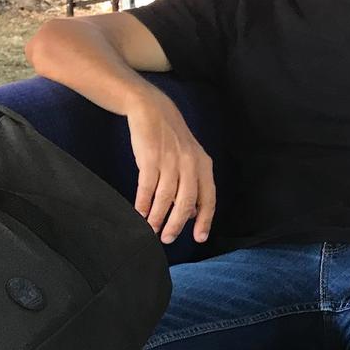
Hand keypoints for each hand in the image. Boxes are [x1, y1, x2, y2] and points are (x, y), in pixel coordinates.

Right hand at [124, 88, 215, 243]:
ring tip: (150, 229)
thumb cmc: (172, 139)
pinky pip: (147, 185)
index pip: (209, 198)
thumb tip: (194, 213)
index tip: (199, 238)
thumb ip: (193, 184)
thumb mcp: (190, 159)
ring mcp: (171, 160)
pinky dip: (143, 202)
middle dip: (177, 224)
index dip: (205, 220)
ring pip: (166, 196)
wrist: (153, 110)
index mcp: (204, 165)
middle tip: (167, 238)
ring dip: (157, 216)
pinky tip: (139, 213)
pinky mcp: (151, 156)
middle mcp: (190, 164)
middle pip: (187, 201)